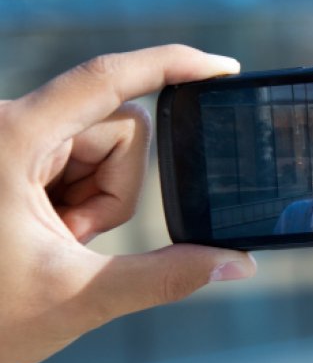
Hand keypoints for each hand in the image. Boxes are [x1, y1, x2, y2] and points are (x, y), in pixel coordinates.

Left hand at [0, 45, 256, 362]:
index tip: (223, 68)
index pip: (108, 78)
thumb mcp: (79, 298)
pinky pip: (80, 163)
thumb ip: (168, 277)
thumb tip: (239, 265)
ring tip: (53, 243)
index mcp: (12, 138)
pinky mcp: (14, 157)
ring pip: (105, 148)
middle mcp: (10, 124)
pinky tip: (46, 236)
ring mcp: (12, 141)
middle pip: (118, 128)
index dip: (172, 65)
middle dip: (115, 191)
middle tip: (71, 241)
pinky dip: (81, 203)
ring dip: (98, 202)